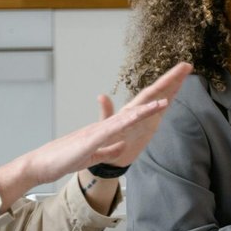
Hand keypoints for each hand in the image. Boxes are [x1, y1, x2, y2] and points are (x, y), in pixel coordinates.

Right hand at [0, 62, 192, 207]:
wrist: (42, 163)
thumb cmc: (67, 157)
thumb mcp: (96, 154)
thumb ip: (110, 148)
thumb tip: (121, 144)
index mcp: (114, 126)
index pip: (144, 106)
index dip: (164, 93)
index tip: (182, 79)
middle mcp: (111, 121)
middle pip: (145, 98)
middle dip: (167, 83)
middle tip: (187, 66)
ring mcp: (103, 128)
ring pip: (135, 109)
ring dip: (155, 99)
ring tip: (176, 85)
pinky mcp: (95, 137)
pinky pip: (119, 126)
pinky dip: (134, 118)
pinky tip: (147, 111)